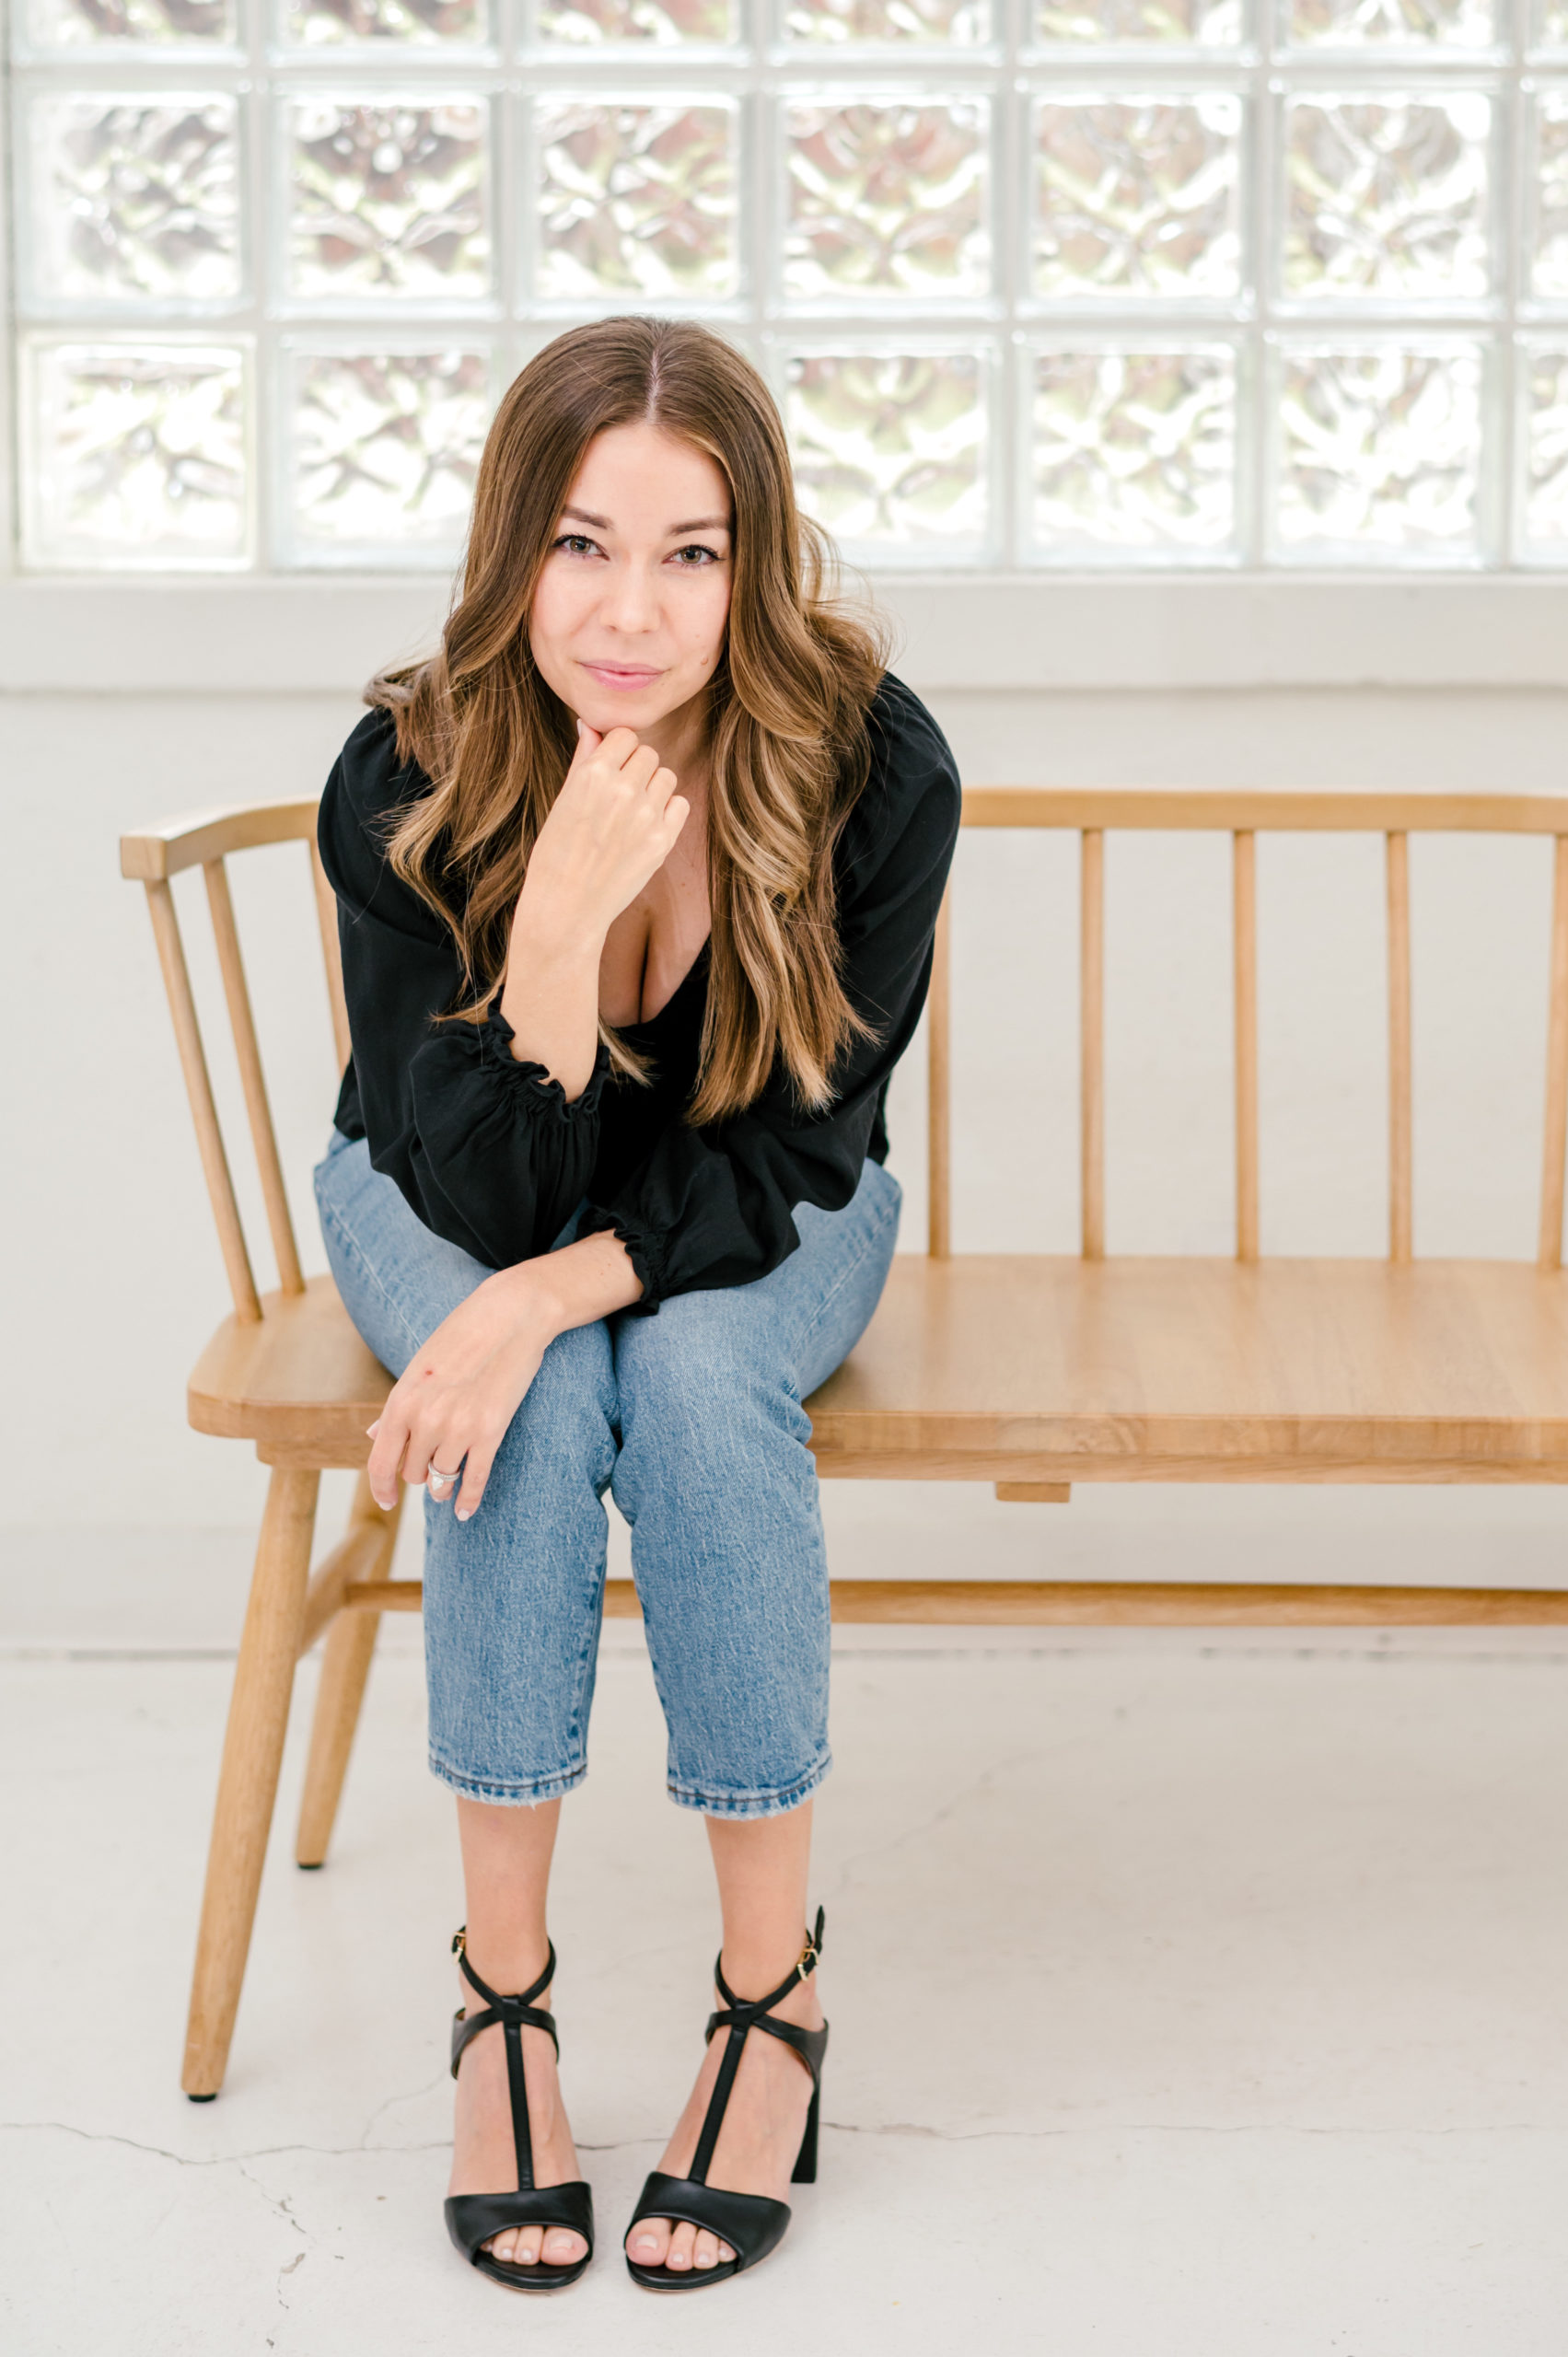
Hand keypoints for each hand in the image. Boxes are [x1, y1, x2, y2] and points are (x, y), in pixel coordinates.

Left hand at [366, 1265, 560, 1521]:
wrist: (509, 1316)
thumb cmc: (462, 1338)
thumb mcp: (420, 1369)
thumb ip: (398, 1407)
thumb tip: (374, 1436)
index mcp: (402, 1400)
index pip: (381, 1462)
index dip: (381, 1488)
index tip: (387, 1502)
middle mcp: (426, 1418)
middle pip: (413, 1473)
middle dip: (420, 1473)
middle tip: (430, 1467)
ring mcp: (458, 1427)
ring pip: (442, 1479)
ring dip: (443, 1485)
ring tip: (447, 1484)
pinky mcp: (490, 1432)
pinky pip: (474, 1480)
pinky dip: (469, 1501)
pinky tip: (465, 1512)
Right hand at [518, 723, 688, 948]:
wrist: (567, 905)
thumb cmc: (557, 852)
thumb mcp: (563, 800)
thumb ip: (583, 759)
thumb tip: (591, 725)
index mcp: (592, 774)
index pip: (625, 735)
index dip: (619, 750)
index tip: (612, 767)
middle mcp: (623, 790)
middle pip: (648, 754)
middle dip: (637, 768)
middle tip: (620, 795)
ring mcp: (646, 815)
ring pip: (667, 776)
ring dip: (654, 788)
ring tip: (633, 812)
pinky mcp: (663, 840)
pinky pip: (681, 804)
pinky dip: (668, 811)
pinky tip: (647, 826)